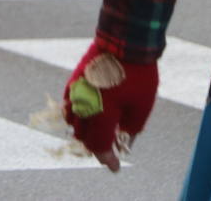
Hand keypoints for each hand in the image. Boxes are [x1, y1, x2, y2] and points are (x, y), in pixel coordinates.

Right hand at [62, 43, 158, 171]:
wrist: (123, 42)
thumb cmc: (136, 75)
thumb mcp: (142, 106)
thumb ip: (131, 127)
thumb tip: (124, 140)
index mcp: (101, 115)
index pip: (99, 146)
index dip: (106, 159)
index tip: (114, 167)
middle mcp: (84, 106)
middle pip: (83, 136)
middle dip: (96, 146)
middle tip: (110, 149)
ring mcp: (75, 93)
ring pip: (73, 122)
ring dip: (84, 131)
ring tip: (99, 132)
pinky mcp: (73, 81)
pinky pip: (69, 105)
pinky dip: (76, 115)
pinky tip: (88, 114)